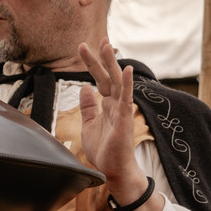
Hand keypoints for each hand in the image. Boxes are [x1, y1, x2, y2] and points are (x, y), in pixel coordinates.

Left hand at [78, 37, 162, 210]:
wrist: (112, 170)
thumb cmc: (104, 150)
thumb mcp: (88, 124)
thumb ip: (88, 106)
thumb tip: (84, 87)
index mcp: (107, 105)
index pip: (99, 79)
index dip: (92, 64)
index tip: (84, 48)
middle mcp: (115, 104)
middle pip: (107, 76)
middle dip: (101, 58)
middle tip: (95, 39)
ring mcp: (121, 110)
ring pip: (116, 82)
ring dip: (112, 64)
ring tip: (107, 46)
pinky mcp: (124, 119)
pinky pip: (126, 98)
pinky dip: (126, 84)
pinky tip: (126, 70)